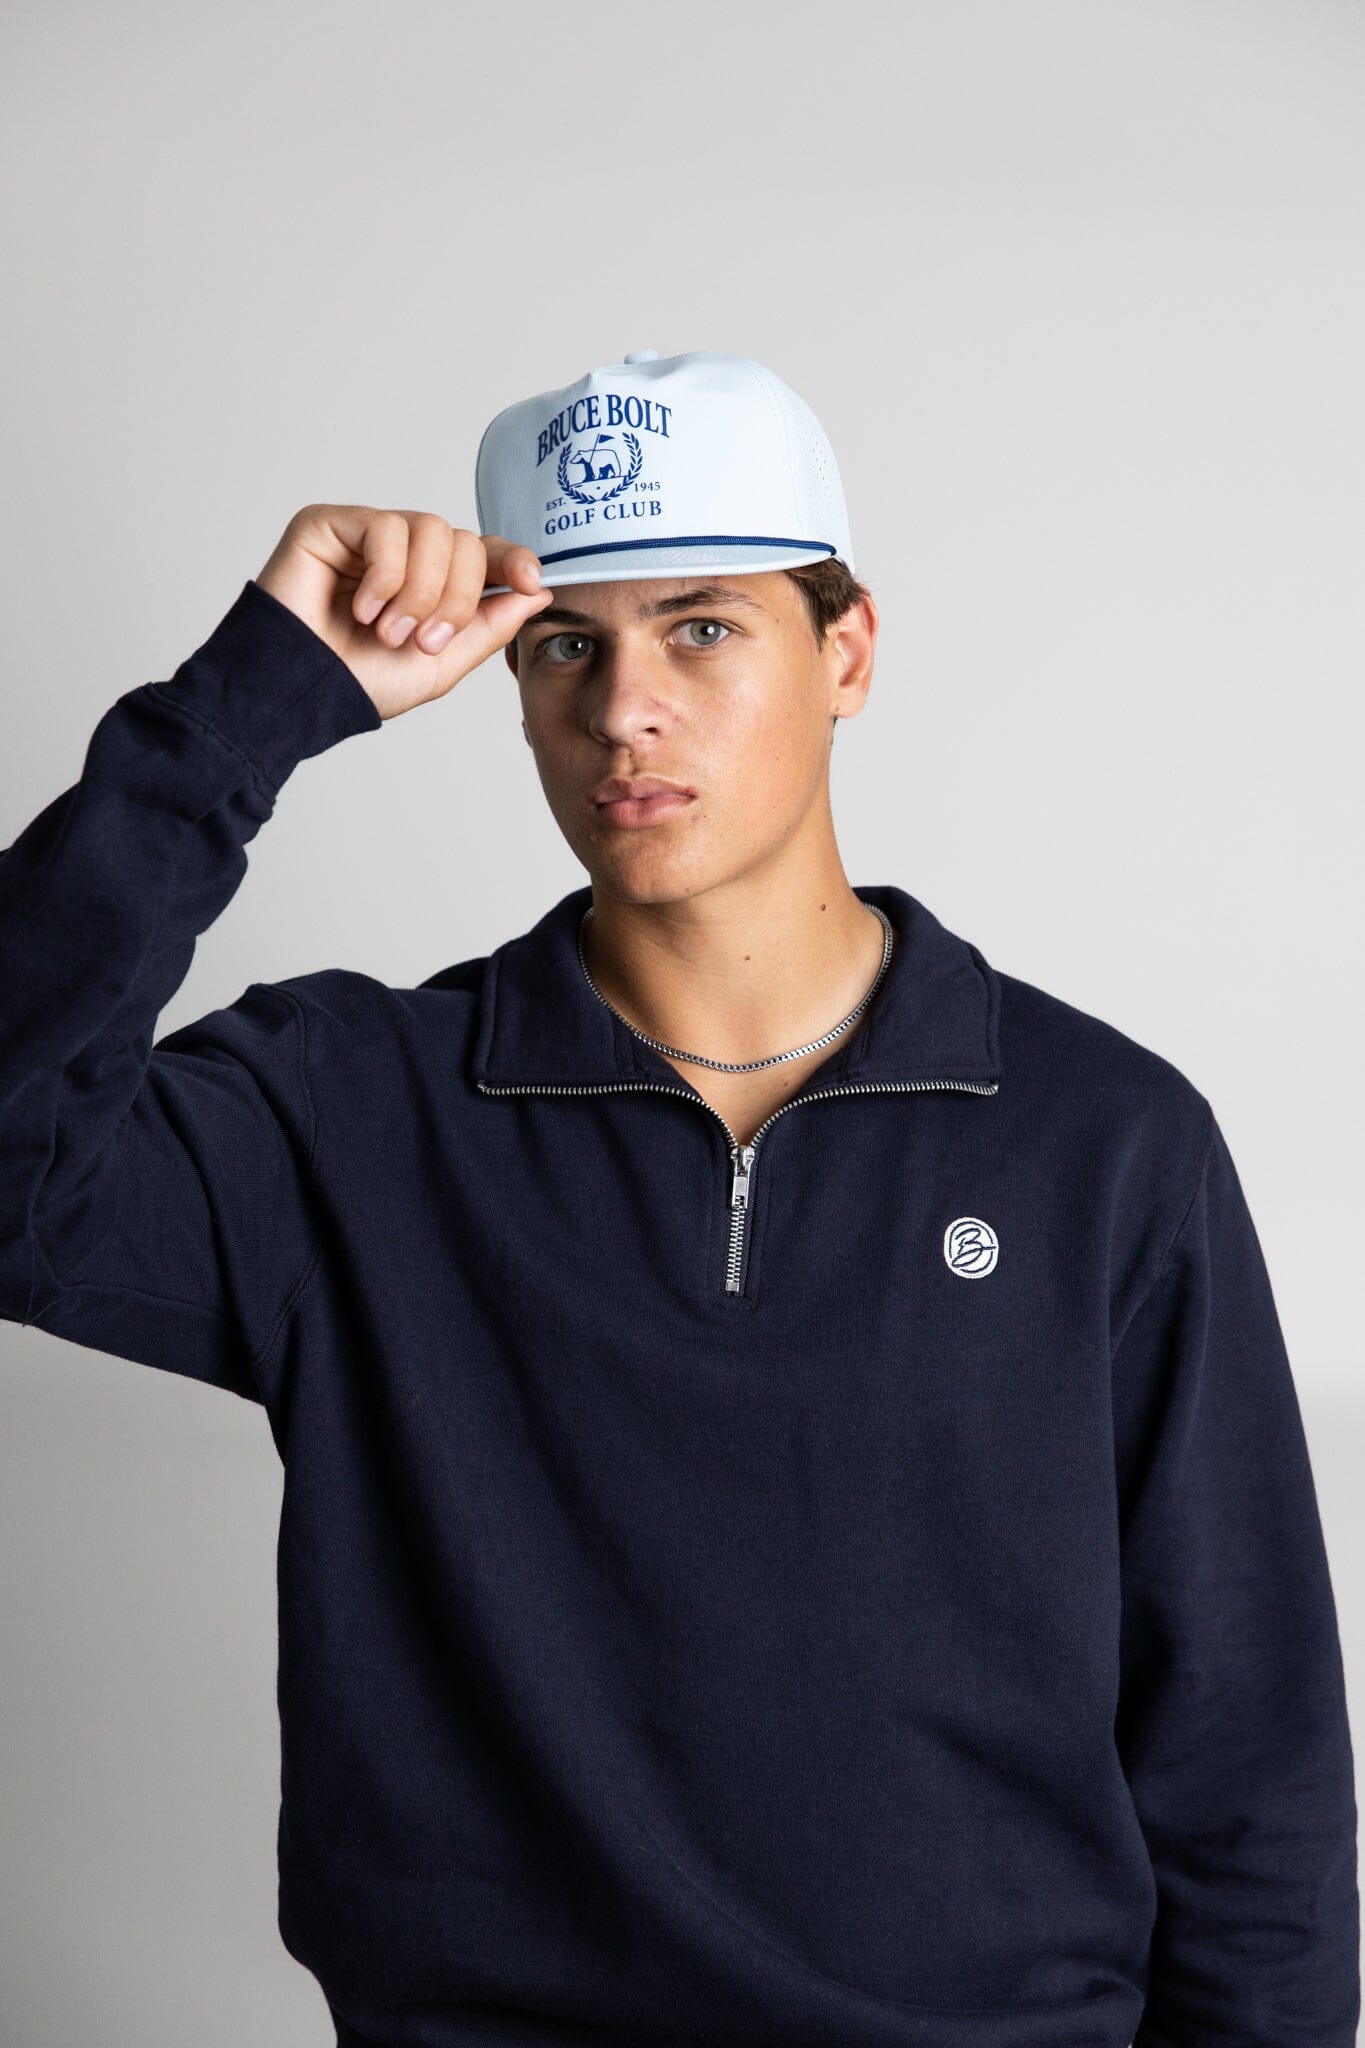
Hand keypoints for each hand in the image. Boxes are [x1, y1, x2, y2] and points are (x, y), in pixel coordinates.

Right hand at [255, 504, 554, 720]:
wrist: (304, 692)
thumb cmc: (360, 681)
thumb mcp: (442, 663)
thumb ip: (490, 626)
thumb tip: (539, 591)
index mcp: (432, 582)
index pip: (484, 552)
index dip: (513, 560)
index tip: (529, 582)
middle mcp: (403, 553)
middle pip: (464, 543)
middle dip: (455, 599)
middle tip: (421, 640)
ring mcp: (368, 534)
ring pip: (433, 531)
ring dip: (419, 592)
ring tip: (387, 630)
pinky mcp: (332, 523)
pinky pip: (388, 528)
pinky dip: (385, 578)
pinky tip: (362, 608)